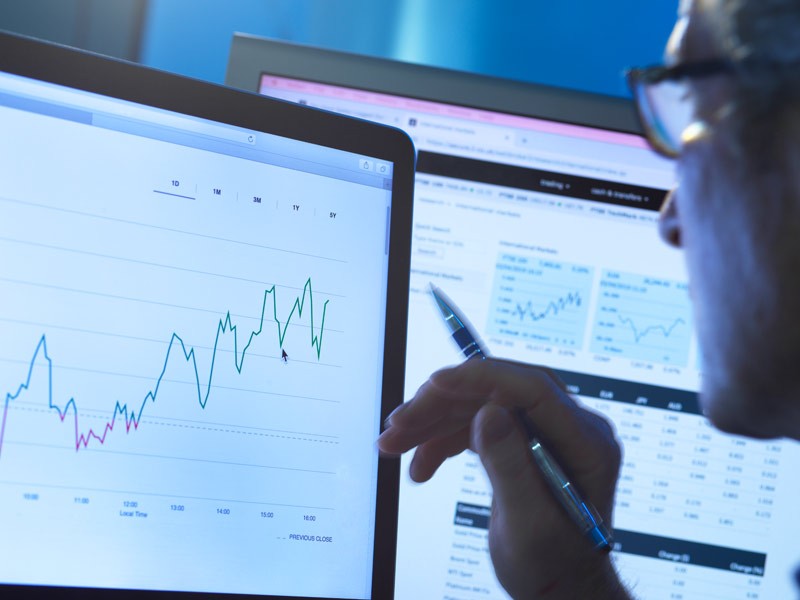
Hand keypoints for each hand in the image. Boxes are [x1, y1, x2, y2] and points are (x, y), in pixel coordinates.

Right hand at [378, 358, 629, 599]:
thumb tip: (490, 412)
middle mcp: (569, 429)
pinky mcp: (523, 442)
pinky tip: (421, 464)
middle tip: (398, 425)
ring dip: (433, 423)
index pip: (533, 389)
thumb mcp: (529, 525)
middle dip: (443, 404)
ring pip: (480, 406)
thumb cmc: (554, 567)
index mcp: (586, 442)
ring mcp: (545, 434)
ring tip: (393, 445)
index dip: (482, 379)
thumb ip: (511, 467)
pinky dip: (443, 441)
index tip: (435, 383)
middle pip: (498, 393)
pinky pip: (478, 426)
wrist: (559, 589)